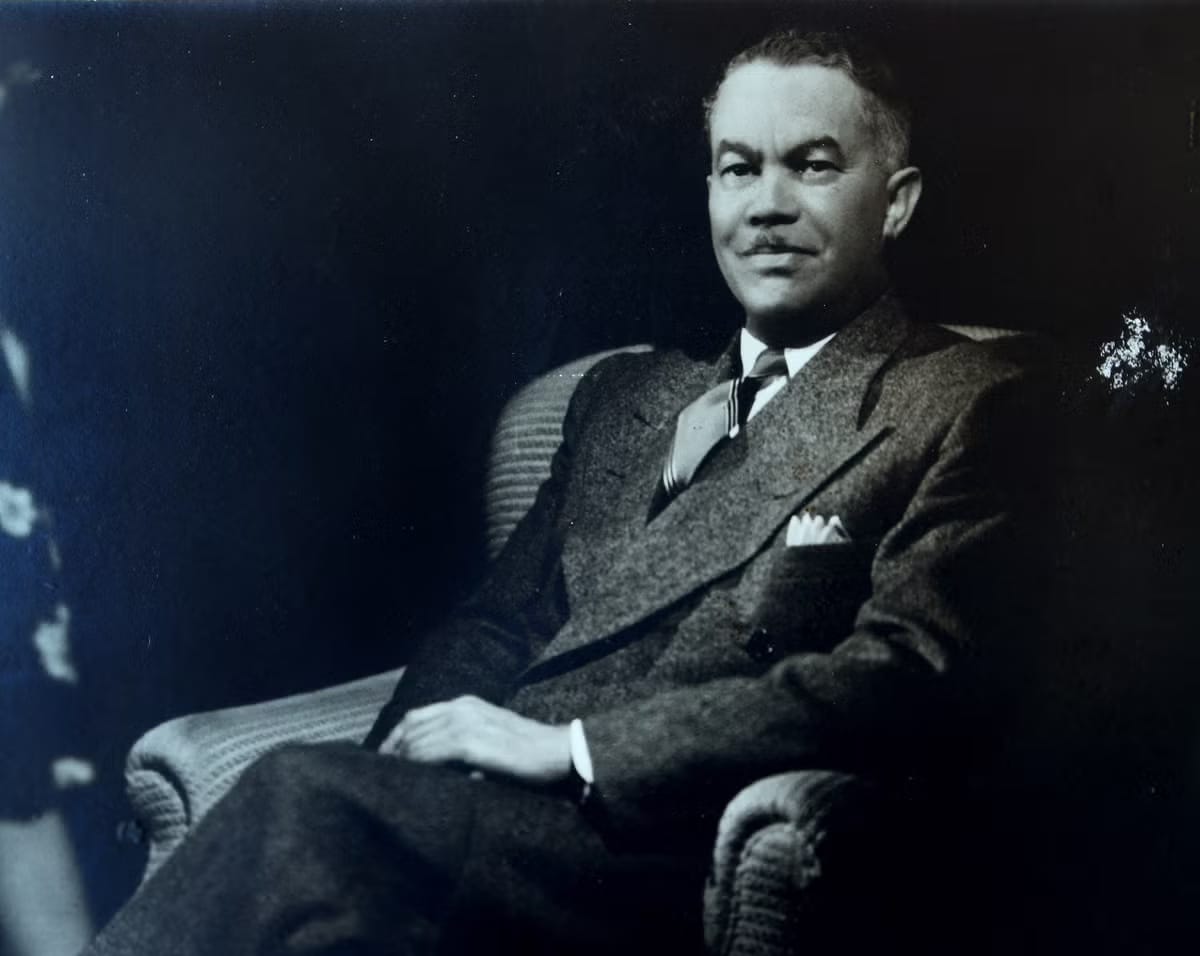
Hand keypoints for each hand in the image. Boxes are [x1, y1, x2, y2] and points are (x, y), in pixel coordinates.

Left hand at [378, 695, 571, 785]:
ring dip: (400, 761)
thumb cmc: (529, 753)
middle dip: (392, 751)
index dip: (396, 737)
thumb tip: (437, 766)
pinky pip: (430, 753)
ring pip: (416, 740)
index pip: (416, 716)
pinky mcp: (470, 743)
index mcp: (466, 704)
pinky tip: (411, 779)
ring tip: (392, 781)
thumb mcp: (491, 737)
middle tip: (381, 776)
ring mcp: (466, 723)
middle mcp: (462, 708)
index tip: (384, 759)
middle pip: (411, 727)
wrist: (559, 752)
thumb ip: (464, 744)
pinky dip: (416, 765)